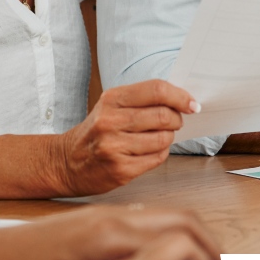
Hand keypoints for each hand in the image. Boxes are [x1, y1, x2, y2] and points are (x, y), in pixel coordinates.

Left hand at [0, 205, 219, 259]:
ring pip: (166, 220)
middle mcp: (112, 218)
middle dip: (215, 250)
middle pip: (184, 222)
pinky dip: (170, 240)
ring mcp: (102, 217)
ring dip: (194, 243)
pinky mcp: (93, 224)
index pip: (185, 240)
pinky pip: (146, 224)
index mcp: (112, 234)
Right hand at [48, 80, 197, 194]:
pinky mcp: (120, 169)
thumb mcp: (111, 107)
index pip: (156, 90)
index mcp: (111, 99)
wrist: (67, 162)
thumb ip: (141, 100)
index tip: (192, 104)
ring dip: (168, 138)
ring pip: (163, 139)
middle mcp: (110, 121)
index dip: (180, 96)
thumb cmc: (96, 132)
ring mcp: (114, 147)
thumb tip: (181, 101)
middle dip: (177, 120)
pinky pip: (157, 158)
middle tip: (175, 122)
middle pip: (163, 115)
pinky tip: (148, 151)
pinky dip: (160, 154)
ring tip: (156, 138)